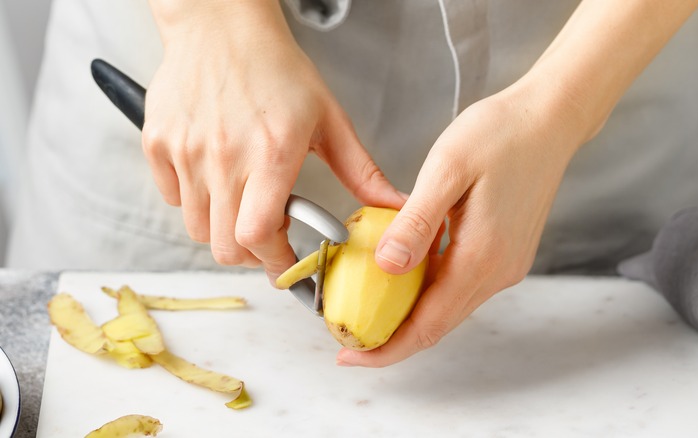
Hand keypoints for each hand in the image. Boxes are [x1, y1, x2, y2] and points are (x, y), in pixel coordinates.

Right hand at [143, 1, 404, 280]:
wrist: (222, 26)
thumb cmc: (276, 68)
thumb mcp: (330, 120)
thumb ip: (362, 172)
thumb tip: (393, 206)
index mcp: (271, 153)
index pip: (258, 236)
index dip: (274, 263)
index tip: (288, 266)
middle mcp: (223, 156)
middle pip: (224, 245)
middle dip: (251, 253)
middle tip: (268, 237)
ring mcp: (185, 151)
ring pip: (196, 228)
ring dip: (222, 229)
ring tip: (244, 202)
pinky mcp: (158, 143)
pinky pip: (171, 197)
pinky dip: (193, 200)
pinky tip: (216, 177)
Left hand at [333, 0, 697, 366]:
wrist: (550, 118)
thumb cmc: (500, 134)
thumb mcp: (448, 169)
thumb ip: (417, 222)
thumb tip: (386, 267)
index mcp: (482, 257)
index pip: (428, 324)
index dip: (386, 348)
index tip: (348, 357)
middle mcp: (499, 271)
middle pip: (438, 325)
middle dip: (392, 340)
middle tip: (348, 340)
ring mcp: (506, 264)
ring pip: (450, 306)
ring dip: (409, 316)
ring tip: (368, 310)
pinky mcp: (507, 251)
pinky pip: (461, 284)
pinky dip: (430, 291)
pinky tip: (404, 275)